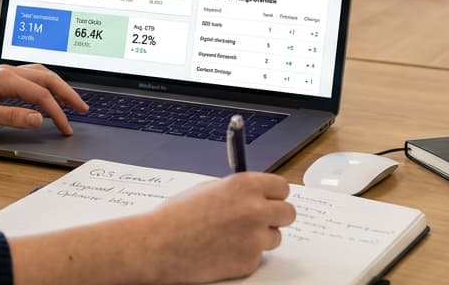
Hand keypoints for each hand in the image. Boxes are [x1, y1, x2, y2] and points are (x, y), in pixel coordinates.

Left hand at [0, 65, 87, 134]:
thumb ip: (12, 117)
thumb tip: (38, 119)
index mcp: (5, 79)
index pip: (40, 95)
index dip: (57, 112)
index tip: (66, 127)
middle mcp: (7, 71)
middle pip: (47, 78)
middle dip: (67, 93)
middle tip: (83, 108)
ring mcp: (5, 73)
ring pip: (40, 74)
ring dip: (58, 86)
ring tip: (71, 100)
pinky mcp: (1, 77)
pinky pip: (31, 76)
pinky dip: (46, 84)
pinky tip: (48, 93)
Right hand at [140, 173, 296, 282]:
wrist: (159, 244)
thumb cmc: (178, 215)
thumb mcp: (210, 189)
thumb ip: (239, 191)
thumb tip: (257, 195)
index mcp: (245, 186)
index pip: (282, 188)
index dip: (274, 195)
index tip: (269, 199)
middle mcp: (255, 210)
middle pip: (289, 213)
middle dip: (276, 216)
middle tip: (260, 220)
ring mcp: (254, 239)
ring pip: (275, 237)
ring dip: (260, 237)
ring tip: (232, 237)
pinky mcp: (248, 262)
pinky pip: (257, 257)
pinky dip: (244, 255)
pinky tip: (223, 251)